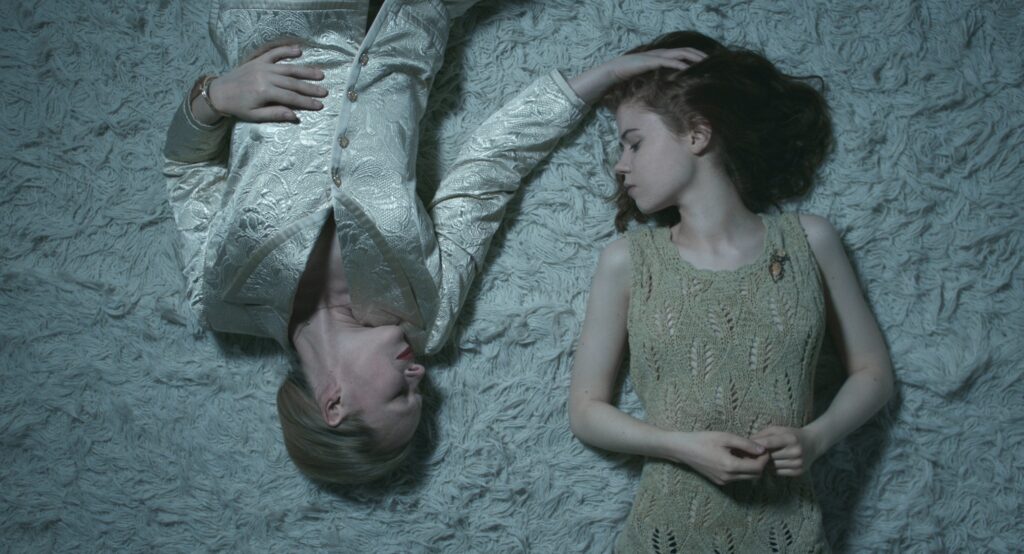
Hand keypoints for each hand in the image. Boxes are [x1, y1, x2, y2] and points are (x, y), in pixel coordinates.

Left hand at [196, 44, 327, 123]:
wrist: (219, 92)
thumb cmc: (238, 107)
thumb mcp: (255, 116)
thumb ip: (275, 114)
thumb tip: (295, 116)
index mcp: (264, 92)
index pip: (291, 98)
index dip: (307, 102)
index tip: (320, 105)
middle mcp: (265, 77)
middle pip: (293, 83)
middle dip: (310, 88)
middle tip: (325, 91)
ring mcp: (263, 67)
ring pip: (288, 68)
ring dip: (305, 70)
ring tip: (320, 74)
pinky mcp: (259, 60)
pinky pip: (274, 53)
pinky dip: (286, 50)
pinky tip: (299, 51)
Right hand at [567, 48, 706, 102]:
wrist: (611, 73)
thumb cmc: (627, 78)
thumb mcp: (645, 80)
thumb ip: (656, 81)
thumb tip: (665, 90)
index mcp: (660, 57)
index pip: (681, 53)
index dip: (694, 56)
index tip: (706, 63)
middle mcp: (659, 53)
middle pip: (684, 51)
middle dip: (698, 55)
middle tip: (713, 61)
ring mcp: (654, 56)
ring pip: (678, 54)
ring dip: (692, 58)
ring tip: (704, 63)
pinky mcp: (649, 61)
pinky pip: (667, 62)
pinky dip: (678, 64)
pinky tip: (687, 69)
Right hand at [664, 430, 769, 485]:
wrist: (683, 449)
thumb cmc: (703, 440)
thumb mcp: (726, 437)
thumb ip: (746, 444)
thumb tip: (763, 449)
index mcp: (731, 466)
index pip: (758, 467)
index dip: (764, 458)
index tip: (763, 448)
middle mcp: (728, 477)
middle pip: (755, 475)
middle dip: (760, 463)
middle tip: (756, 450)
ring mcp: (723, 481)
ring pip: (747, 478)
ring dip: (751, 467)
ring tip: (745, 452)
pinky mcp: (719, 481)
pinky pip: (737, 478)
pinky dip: (741, 469)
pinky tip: (735, 457)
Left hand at [751, 426, 820, 476]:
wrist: (813, 443)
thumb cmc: (791, 434)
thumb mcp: (778, 429)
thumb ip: (763, 435)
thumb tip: (746, 442)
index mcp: (791, 438)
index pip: (768, 443)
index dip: (754, 445)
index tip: (744, 447)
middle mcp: (796, 451)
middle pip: (769, 456)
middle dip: (756, 455)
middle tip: (745, 455)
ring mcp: (798, 463)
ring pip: (772, 466)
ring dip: (762, 464)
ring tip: (754, 460)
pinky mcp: (798, 472)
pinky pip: (777, 473)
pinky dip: (770, 469)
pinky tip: (766, 464)